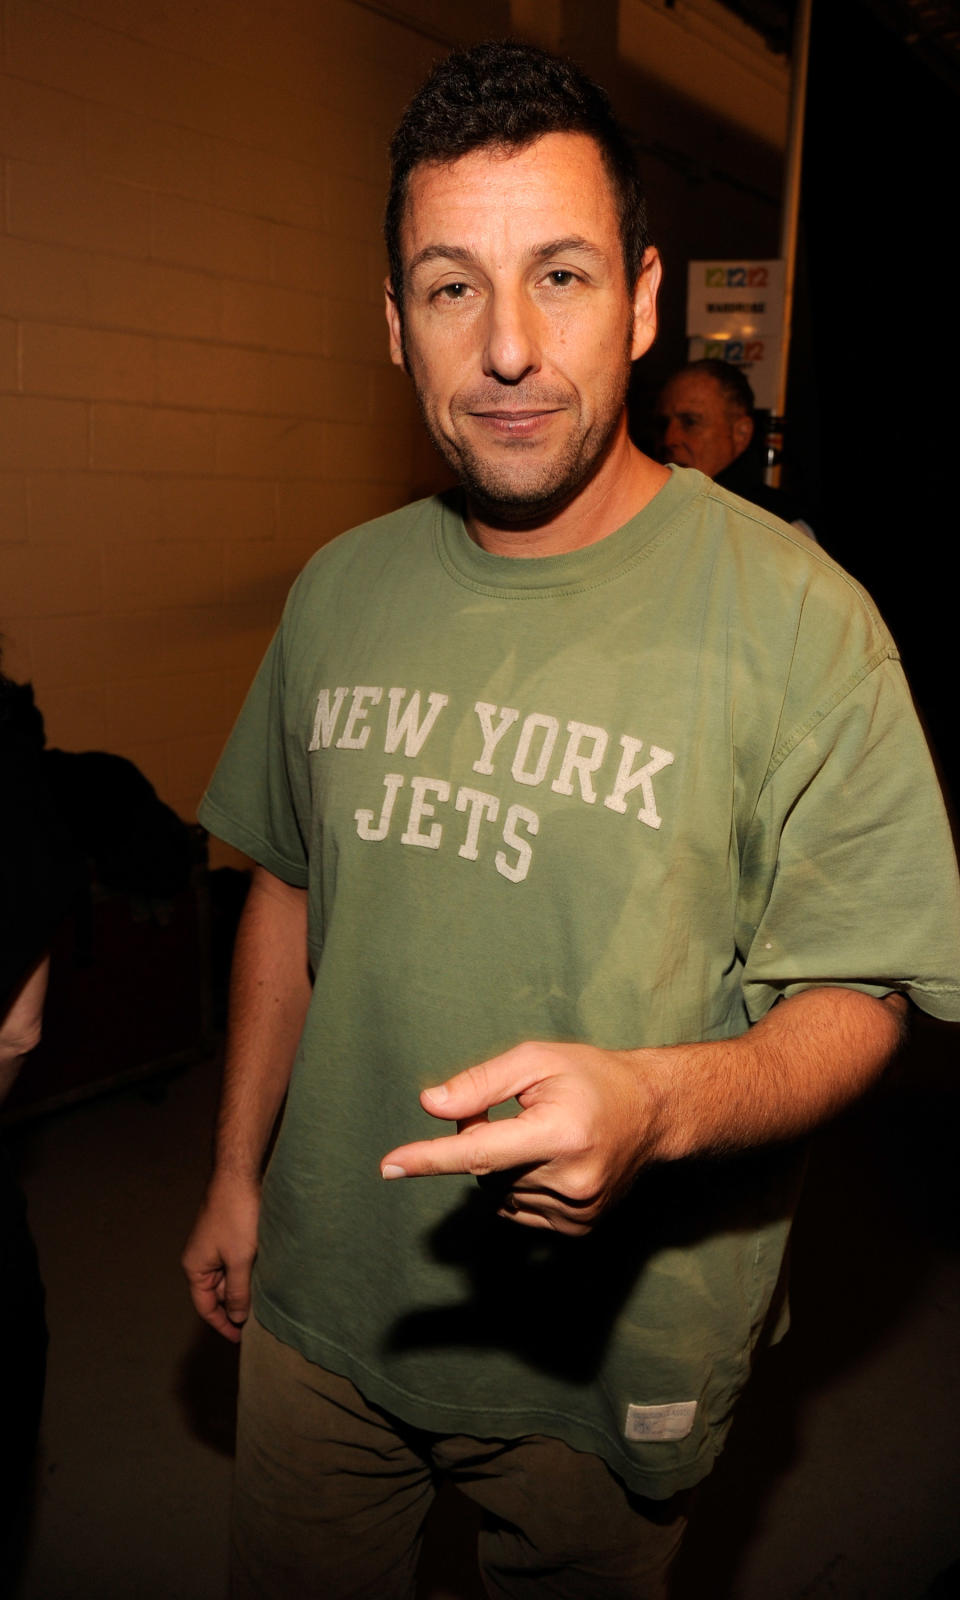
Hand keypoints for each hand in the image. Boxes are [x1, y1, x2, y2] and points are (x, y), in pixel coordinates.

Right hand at [181, 1173, 260, 1341]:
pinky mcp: (227, 1235)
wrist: (238, 1175)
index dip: (223, 1324)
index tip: (241, 1338)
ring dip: (246, 1286)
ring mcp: (214, 1246)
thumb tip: (237, 1317)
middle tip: (262, 1317)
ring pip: (230, 1277)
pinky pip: (236, 1262)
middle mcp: (200, 1259)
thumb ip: (238, 1291)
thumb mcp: (239, 1259)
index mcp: (195, 1267)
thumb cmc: (236, 1216)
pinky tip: (266, 1272)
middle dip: (237, 1304)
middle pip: (219, 1293)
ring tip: (267, 1294)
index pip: (206, 1307)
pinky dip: (248, 1270)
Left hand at [380, 1041, 662, 1235]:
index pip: (479, 1151)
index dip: (430, 1158)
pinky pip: (518, 1209)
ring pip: (499, 1192)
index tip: (389, 1167)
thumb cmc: (591, 1077)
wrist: (654, 1112)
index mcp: (560, 1134)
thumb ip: (480, 1083)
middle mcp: (570, 1180)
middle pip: (485, 1169)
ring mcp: (577, 1211)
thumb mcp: (536, 1060)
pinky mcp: (578, 1227)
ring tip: (543, 1135)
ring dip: (503, 1165)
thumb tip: (430, 1105)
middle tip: (519, 1111)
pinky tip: (550, 1163)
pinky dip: (520, 1185)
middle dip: (482, 1140)